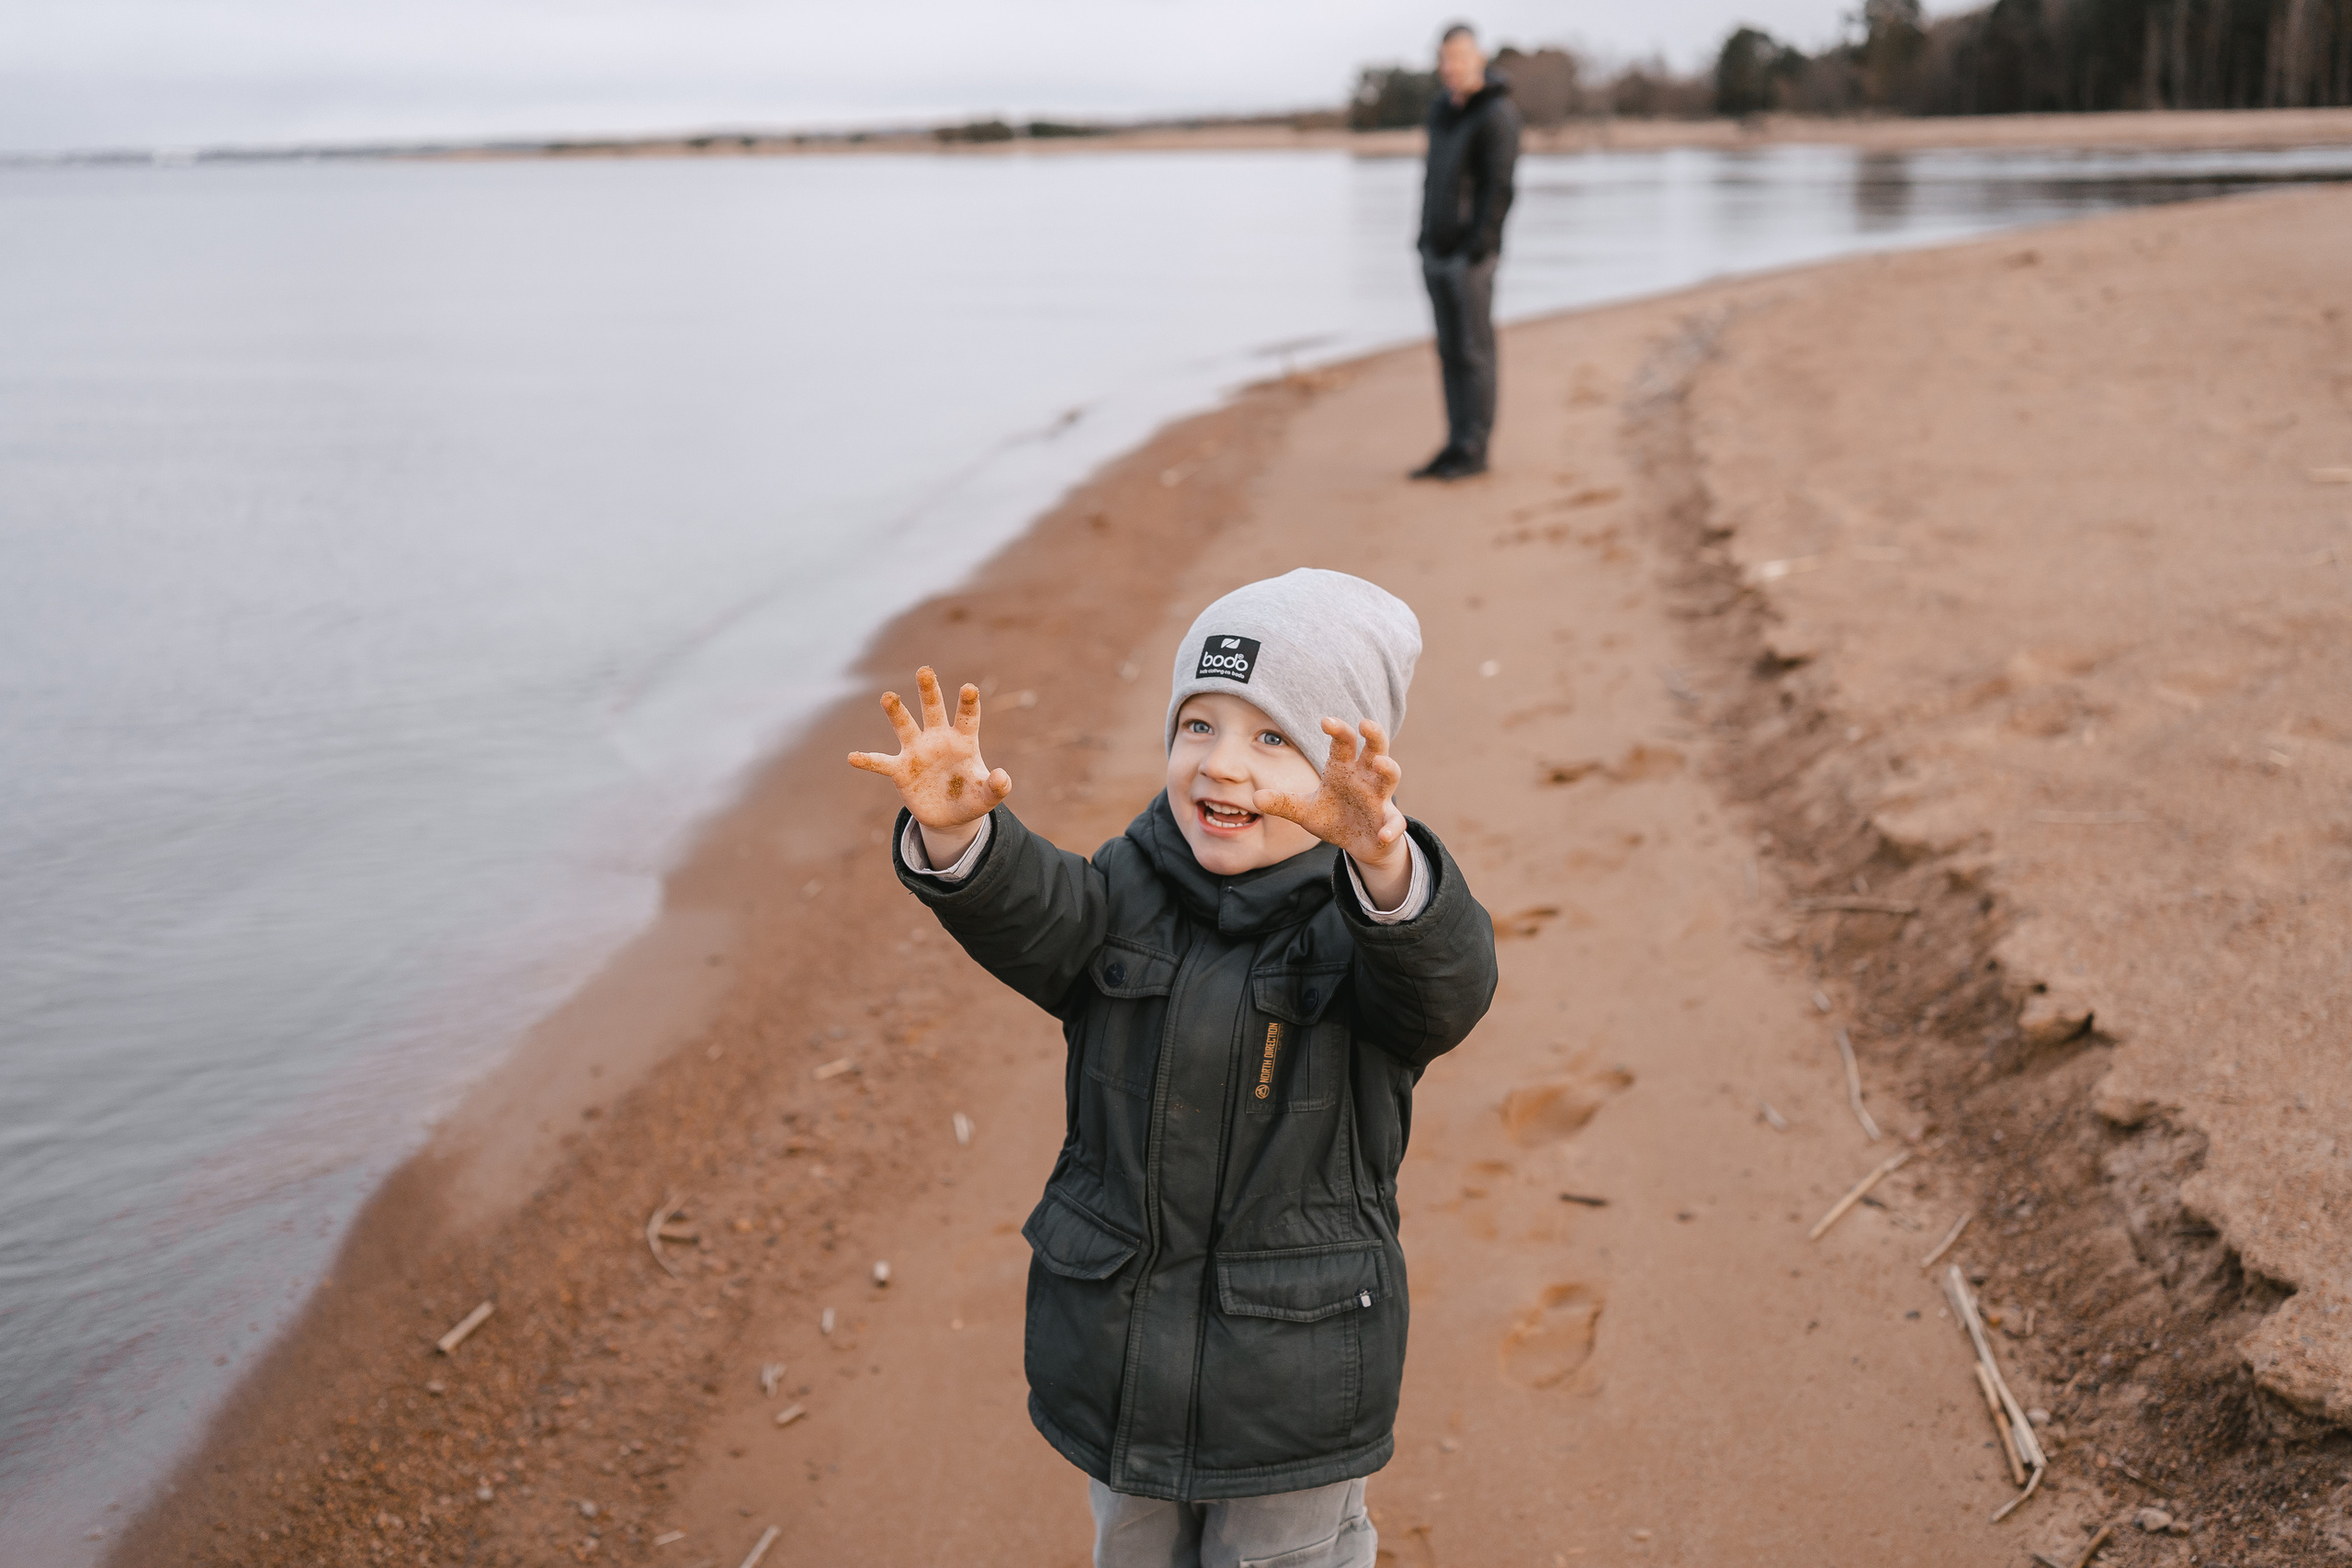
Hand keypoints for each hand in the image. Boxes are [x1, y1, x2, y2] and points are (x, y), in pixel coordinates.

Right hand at [847, 667, 1010, 860]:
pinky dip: (868, 761)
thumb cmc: (971, 798)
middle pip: (933, 709)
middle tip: (925, 669)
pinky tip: (852, 757)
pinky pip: (882, 763)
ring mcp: (916, 752)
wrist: (949, 815)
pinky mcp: (901, 770)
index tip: (969, 687)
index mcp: (963, 741)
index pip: (967, 717)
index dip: (968, 703)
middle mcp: (937, 739)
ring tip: (888, 697)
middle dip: (929, 690)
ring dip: (896, 712)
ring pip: (905, 726)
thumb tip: (1002, 778)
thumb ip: (996, 787)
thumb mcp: (987, 796)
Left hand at [1252, 719, 1410, 905]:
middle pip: (1376, 748)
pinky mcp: (1388, 822)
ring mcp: (1379, 799)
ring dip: (1388, 769)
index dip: (1337, 730)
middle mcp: (1365, 778)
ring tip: (1382, 764)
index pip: (1343, 743)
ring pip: (1390, 777)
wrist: (1358, 844)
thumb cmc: (1333, 818)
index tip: (1325, 721)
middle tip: (1366, 723)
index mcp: (1344, 770)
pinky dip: (1391, 828)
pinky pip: (1394, 823)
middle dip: (1374, 735)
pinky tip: (1383, 835)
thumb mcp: (1304, 811)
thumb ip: (1282, 803)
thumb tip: (1255, 798)